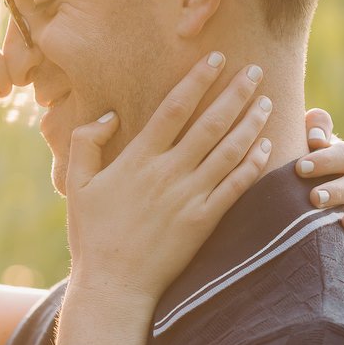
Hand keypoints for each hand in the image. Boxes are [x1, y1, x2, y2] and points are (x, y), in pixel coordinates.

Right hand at [63, 51, 272, 308]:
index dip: (197, 80)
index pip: (174, 109)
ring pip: (228, 151)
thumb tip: (110, 116)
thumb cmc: (92, 236)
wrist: (113, 286)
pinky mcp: (203, 222)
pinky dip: (252, 164)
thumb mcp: (76, 186)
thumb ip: (86, 143)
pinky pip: (234, 187)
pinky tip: (265, 146)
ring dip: (251, 123)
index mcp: (137, 160)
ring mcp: (188, 198)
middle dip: (235, 93)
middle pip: (209, 124)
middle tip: (255, 70)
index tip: (215, 58)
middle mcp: (167, 174)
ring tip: (267, 101)